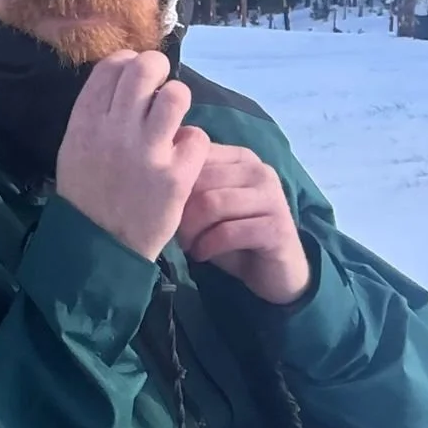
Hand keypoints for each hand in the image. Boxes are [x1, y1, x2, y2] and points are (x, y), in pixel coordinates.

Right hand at [54, 52, 210, 260]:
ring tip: (174, 120)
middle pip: (145, 69)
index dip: (128, 62)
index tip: (134, 76)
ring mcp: (147, 152)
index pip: (112, 66)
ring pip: (177, 95)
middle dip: (158, 69)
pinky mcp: (176, 175)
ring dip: (178, 102)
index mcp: (85, 122)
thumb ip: (94, 114)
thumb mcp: (73, 148)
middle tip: (161, 87)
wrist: (99, 246)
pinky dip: (193, 144)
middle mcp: (114, 131)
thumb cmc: (86, 194)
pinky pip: (198, 137)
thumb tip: (121, 78)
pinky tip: (183, 156)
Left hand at [180, 144, 313, 304]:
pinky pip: (227, 232)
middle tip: (175, 231)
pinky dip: (206, 246)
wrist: (273, 272)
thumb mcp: (207, 204)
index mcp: (242, 157)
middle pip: (199, 180)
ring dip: (191, 230)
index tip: (165, 207)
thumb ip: (190, 183)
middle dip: (179, 210)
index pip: (194, 155)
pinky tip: (202, 254)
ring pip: (211, 204)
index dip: (172, 184)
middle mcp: (260, 171)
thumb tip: (151, 169)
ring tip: (188, 243)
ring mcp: (273, 197)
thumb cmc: (233, 235)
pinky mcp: (277, 227)